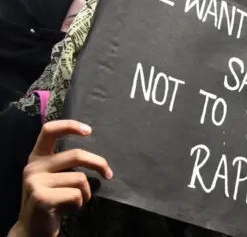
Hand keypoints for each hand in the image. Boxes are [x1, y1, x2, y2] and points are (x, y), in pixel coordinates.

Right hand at [9, 120, 111, 236]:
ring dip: (85, 193)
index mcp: (37, 157)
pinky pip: (76, 195)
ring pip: (80, 179)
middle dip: (99, 164)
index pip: (49, 130)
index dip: (70, 126)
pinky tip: (66, 209)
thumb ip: (66, 163)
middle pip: (76, 155)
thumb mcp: (54, 177)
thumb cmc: (52, 200)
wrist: (32, 229)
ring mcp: (35, 182)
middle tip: (109, 174)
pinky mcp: (41, 197)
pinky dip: (79, 203)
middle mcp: (33, 167)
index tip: (89, 130)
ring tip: (74, 201)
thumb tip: (97, 158)